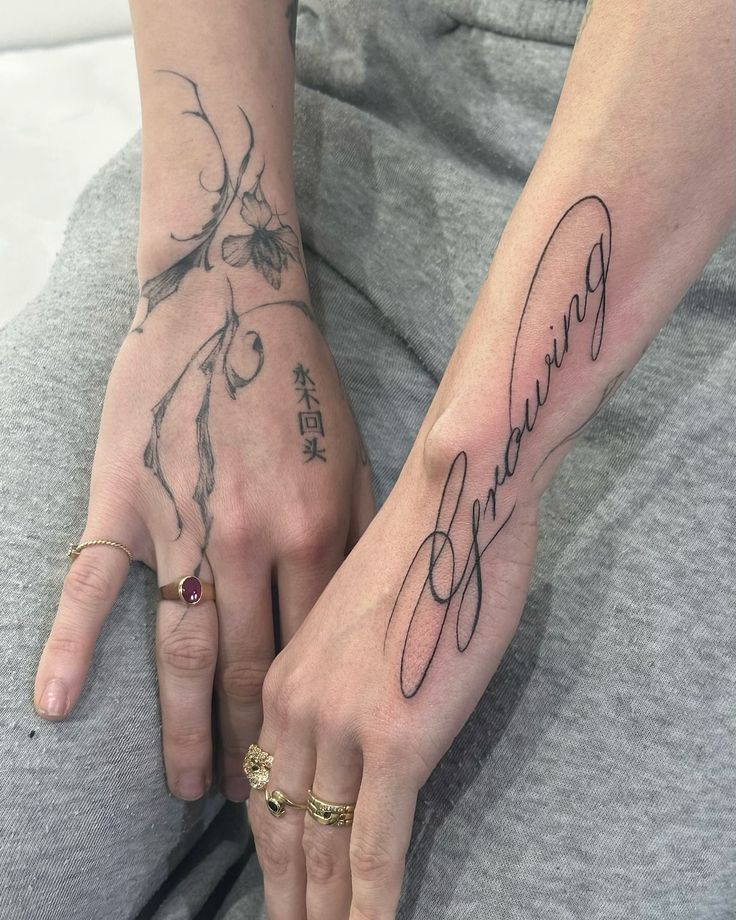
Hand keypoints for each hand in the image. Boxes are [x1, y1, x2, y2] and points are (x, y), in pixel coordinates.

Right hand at [33, 270, 372, 802]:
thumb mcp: (356, 455)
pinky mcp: (126, 501)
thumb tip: (360, 611)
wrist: (230, 302)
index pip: (316, 651)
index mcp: (317, 529)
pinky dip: (70, 645)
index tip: (319, 763)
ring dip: (189, 729)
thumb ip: (359, 533)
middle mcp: (251, 540)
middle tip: (262, 805)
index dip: (314, 716)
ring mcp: (183, 525)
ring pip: (186, 650)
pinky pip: (94, 584)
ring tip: (192, 792)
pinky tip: (56, 705)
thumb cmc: (301, 382)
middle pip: (255, 667)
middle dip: (258, 746)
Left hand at [248, 441, 538, 918]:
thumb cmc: (420, 546)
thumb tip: (359, 719)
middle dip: (288, 896)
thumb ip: (343, 674)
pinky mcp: (396, 740)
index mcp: (286, 675)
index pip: (266, 786)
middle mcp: (297, 706)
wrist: (452, 499)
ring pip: (321, 848)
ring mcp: (343, 726)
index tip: (281, 885)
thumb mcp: (356, 614)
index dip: (272, 847)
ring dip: (321, 912)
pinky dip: (371, 906)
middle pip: (282, 829)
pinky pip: (378, 846)